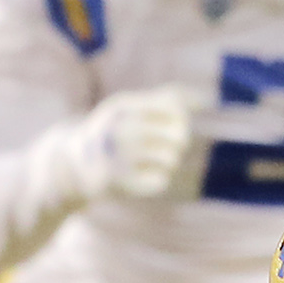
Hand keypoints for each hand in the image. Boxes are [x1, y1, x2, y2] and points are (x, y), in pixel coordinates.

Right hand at [41, 86, 202, 203]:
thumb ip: (167, 99)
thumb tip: (207, 99)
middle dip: (175, 143)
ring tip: (148, 160)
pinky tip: (139, 175)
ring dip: (166, 162)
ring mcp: (120, 158)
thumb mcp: (133, 107)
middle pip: (180, 137)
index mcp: (124, 107)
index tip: (170, 124)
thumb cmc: (114, 130)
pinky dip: (155, 180)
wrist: (76, 164)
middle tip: (161, 145)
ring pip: (172, 159)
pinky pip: (162, 181)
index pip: (175, 110)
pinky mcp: (121, 183)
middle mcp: (121, 130)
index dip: (180, 119)